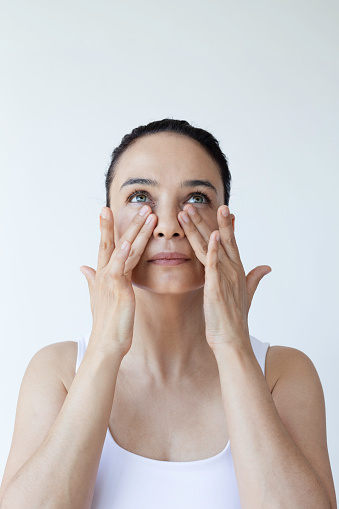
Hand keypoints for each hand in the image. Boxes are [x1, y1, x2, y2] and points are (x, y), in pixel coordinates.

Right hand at [80, 205, 155, 356]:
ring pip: (124, 249)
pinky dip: (122, 254)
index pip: (108, 245)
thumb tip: (83, 267)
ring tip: (147, 213)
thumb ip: (92, 280)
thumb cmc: (106, 323)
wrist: (106, 344)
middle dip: (128, 222)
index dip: (110, 227)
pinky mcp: (118, 289)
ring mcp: (111, 280)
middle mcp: (106, 273)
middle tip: (140, 204)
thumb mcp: (99, 297)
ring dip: (135, 230)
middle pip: (116, 242)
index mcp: (106, 274)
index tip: (110, 210)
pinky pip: (120, 268)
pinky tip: (126, 242)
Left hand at [178, 204, 271, 351]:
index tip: (222, 208)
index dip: (225, 225)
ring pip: (211, 247)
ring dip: (200, 228)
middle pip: (219, 239)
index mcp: (236, 270)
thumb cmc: (235, 319)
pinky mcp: (217, 288)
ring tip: (188, 211)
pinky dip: (213, 251)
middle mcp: (232, 270)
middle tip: (193, 202)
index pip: (230, 242)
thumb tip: (267, 267)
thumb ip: (255, 278)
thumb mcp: (247, 294)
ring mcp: (225, 278)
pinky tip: (212, 237)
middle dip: (206, 219)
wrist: (232, 340)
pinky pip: (214, 266)